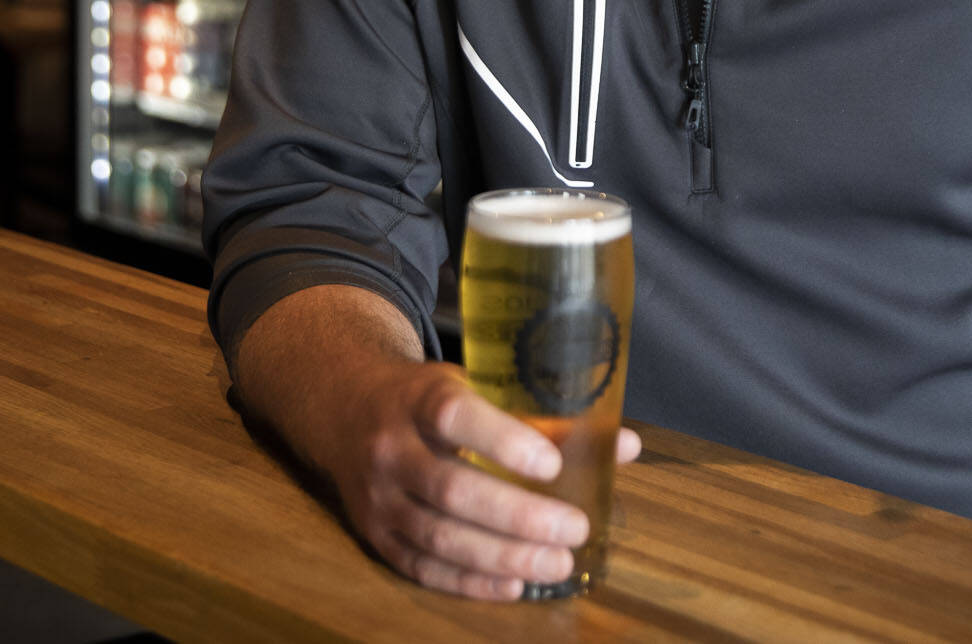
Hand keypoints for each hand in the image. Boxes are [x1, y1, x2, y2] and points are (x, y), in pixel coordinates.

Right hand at [331, 356, 641, 600]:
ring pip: (438, 535)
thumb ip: (545, 417)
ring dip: (502, 556)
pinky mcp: (373, 533)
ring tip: (556, 564)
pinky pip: (420, 565)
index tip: (553, 465)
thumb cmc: (431, 398)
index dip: (504, 441)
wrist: (347, 408)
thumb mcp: (477, 386)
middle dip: (518, 516)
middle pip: (453, 488)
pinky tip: (512, 584)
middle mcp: (393, 446)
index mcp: (422, 397)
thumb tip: (624, 446)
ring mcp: (378, 494)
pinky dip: (468, 580)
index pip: (457, 417)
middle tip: (574, 529)